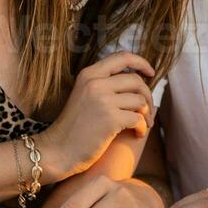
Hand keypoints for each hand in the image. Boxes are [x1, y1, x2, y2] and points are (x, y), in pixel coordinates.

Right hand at [40, 52, 154, 179]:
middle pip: (136, 81)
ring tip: (144, 124)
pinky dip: (142, 128)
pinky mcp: (110, 119)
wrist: (57, 150)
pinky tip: (138, 134)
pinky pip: (139, 119)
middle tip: (147, 111)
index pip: (123, 57)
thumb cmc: (73, 128)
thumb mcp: (84, 96)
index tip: (150, 73)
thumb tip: (137, 83)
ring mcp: (103, 100)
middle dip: (147, 96)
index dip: (141, 63)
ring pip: (140, 100)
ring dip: (147, 114)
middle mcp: (96, 83)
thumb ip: (104, 86)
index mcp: (89, 74)